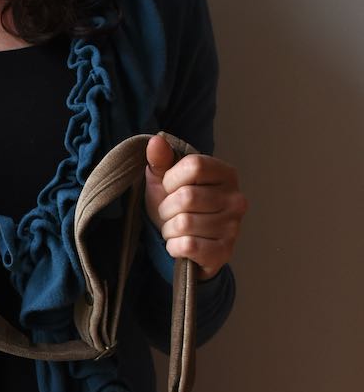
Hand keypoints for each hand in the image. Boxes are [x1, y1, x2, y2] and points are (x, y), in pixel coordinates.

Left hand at [144, 135, 247, 280]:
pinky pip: (188, 245)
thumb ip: (161, 160)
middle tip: (171, 215)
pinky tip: (180, 246)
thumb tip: (155, 141)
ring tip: (176, 230)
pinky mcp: (224, 251)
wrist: (187, 248)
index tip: (169, 189)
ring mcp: (233, 226)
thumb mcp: (165, 181)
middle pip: (186, 197)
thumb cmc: (176, 209)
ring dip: (169, 230)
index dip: (171, 179)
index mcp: (226, 174)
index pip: (193, 166)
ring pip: (184, 223)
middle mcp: (236, 198)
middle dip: (166, 209)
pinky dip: (174, 247)